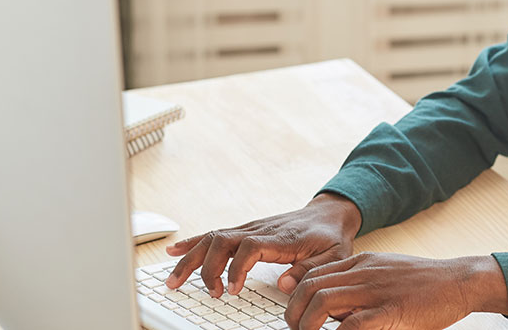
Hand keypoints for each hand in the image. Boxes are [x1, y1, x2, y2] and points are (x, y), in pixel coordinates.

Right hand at [164, 192, 362, 297]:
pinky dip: (192, 243)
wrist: (330, 214)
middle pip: (223, 240)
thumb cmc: (331, 238)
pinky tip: (173, 252)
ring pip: (213, 238)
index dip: (235, 268)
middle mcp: (261, 230)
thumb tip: (284, 284)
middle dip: (206, 267)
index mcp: (282, 238)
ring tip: (174, 281)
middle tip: (208, 293)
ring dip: (191, 259)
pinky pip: (215, 235)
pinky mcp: (245, 231)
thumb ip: (310, 270)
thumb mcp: (333, 257)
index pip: (249, 247)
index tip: (231, 290)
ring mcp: (251, 228)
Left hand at [284, 252, 507, 329]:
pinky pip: (354, 323)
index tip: (295, 313)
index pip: (315, 273)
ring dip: (308, 323)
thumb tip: (335, 307)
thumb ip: (361, 282)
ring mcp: (377, 290)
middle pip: (311, 286)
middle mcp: (365, 272)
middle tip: (297, 328)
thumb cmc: (425, 282)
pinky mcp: (391, 309)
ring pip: (324, 301)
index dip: (297, 295)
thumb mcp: (386, 272)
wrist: (459, 280)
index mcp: (363, 262)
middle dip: (295, 311)